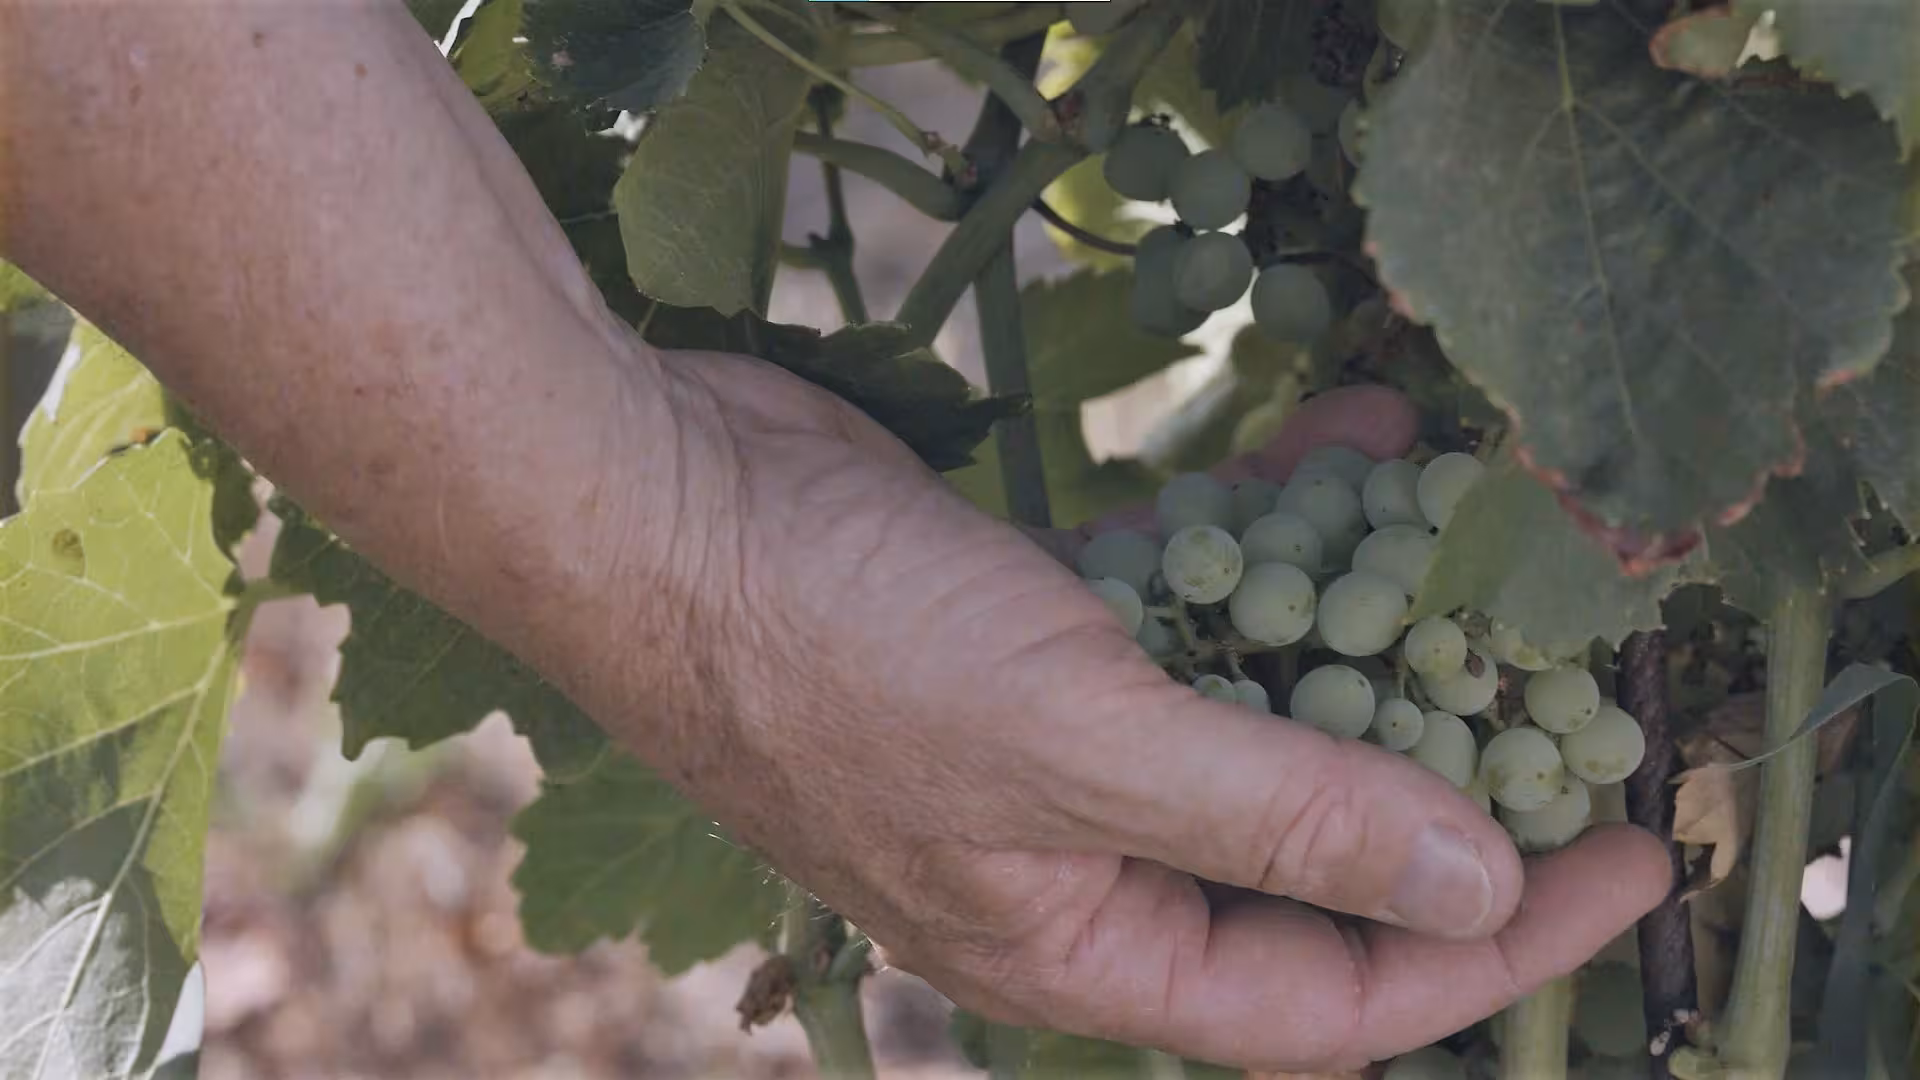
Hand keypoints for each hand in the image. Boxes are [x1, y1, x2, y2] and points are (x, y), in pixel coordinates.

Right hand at [614, 353, 1672, 1071]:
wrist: (651, 502)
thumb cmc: (834, 655)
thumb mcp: (1083, 748)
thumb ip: (1282, 819)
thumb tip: (1475, 884)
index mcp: (1079, 949)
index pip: (1325, 999)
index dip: (1488, 945)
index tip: (1621, 859)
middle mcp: (1076, 861)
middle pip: (1301, 855)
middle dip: (1438, 774)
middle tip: (1570, 695)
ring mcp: (1051, 737)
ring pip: (1250, 710)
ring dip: (1358, 630)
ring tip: (1468, 544)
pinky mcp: (1034, 625)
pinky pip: (1188, 602)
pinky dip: (1264, 542)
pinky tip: (1343, 451)